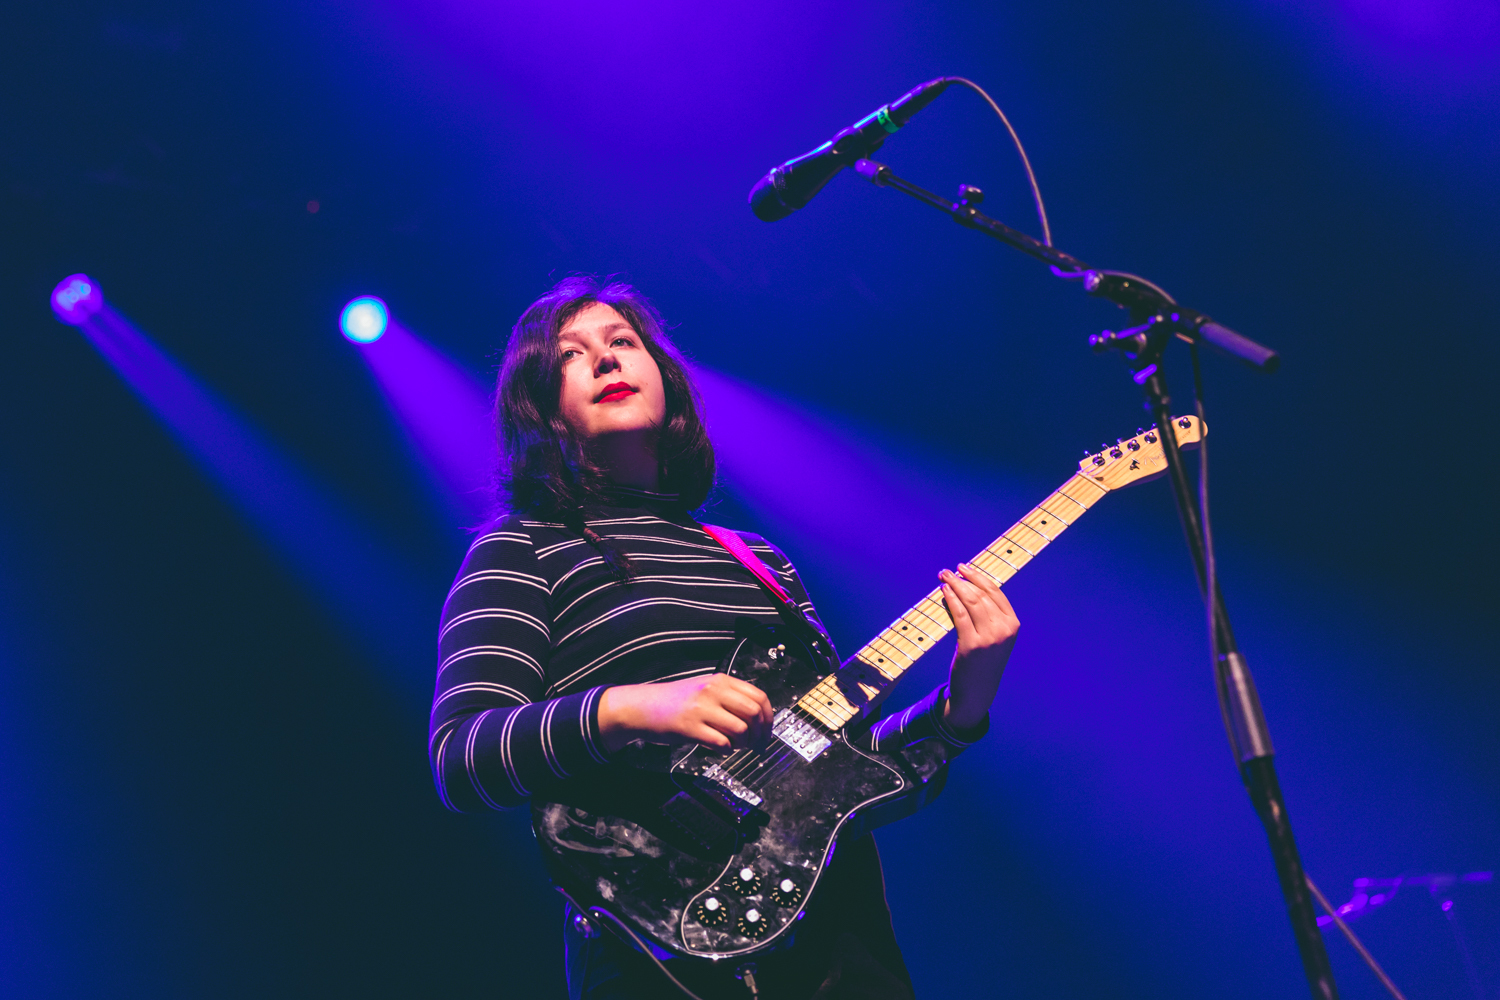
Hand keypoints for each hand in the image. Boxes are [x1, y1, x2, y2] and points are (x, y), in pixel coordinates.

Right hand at [598, 674, 774, 752]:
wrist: (644, 707)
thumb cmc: (676, 701)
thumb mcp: (705, 688)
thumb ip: (730, 697)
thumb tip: (759, 717)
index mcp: (721, 681)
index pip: (759, 696)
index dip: (769, 718)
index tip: (767, 731)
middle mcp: (713, 691)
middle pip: (754, 712)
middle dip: (760, 733)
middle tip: (756, 745)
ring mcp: (701, 708)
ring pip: (740, 729)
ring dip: (743, 744)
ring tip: (735, 746)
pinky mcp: (690, 727)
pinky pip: (721, 743)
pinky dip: (726, 750)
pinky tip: (719, 748)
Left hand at [939, 563, 1019, 732]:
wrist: (977, 693)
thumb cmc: (982, 662)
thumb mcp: (992, 636)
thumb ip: (985, 614)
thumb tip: (963, 587)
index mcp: (1013, 625)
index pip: (995, 593)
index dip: (978, 577)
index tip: (964, 567)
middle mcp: (1004, 630)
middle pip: (980, 595)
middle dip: (963, 579)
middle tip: (948, 570)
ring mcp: (989, 638)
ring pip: (970, 602)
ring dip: (955, 585)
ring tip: (943, 576)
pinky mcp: (972, 645)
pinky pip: (959, 614)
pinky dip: (950, 600)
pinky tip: (943, 592)